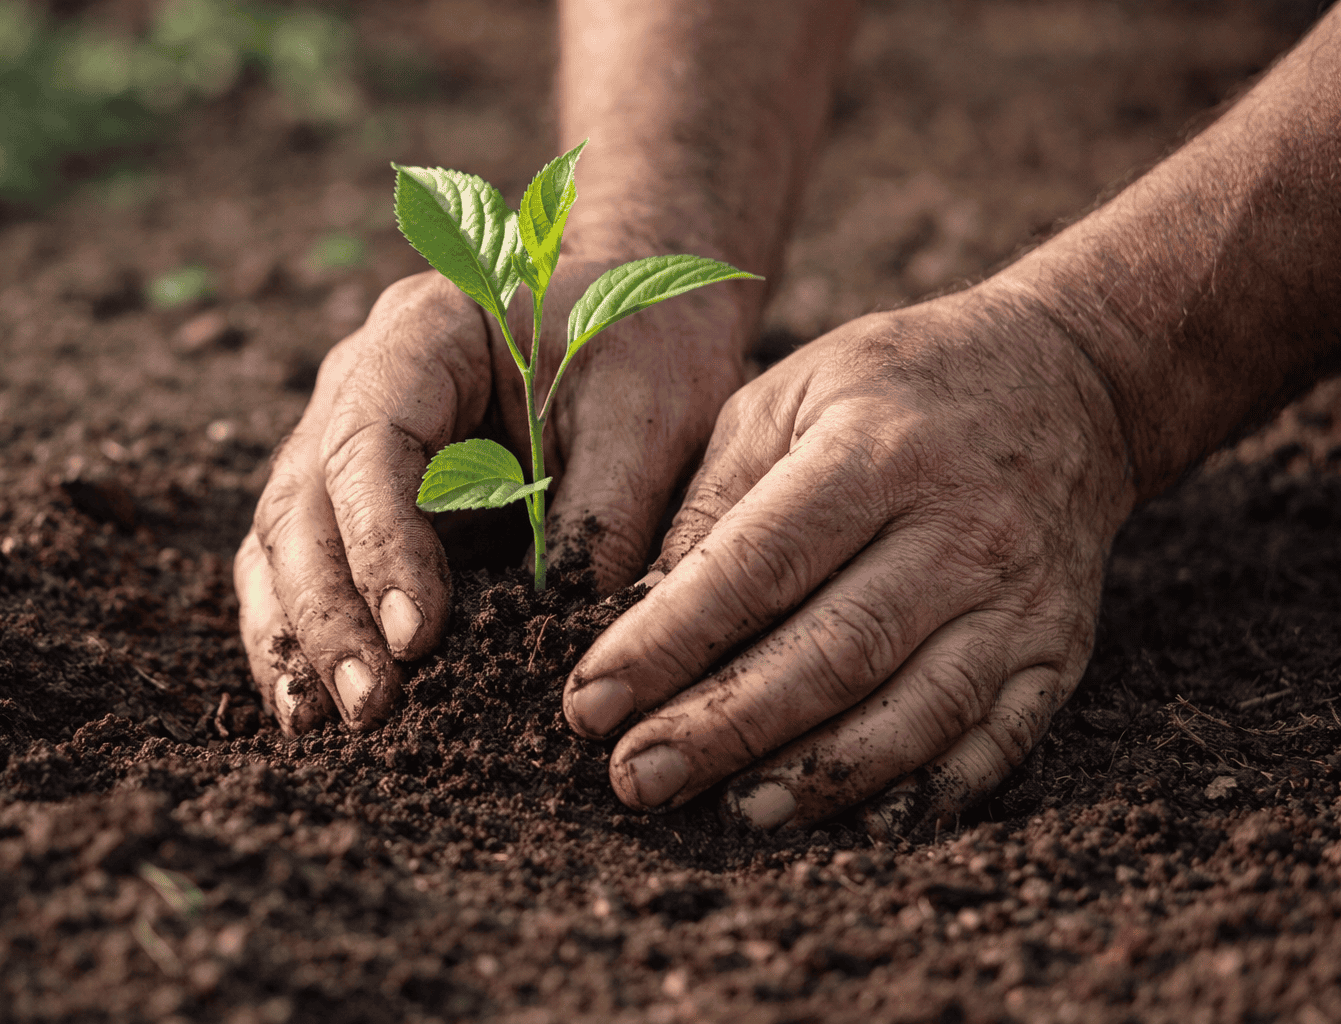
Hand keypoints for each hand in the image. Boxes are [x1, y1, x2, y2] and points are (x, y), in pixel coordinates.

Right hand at [235, 264, 753, 733]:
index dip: (381, 543)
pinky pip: (308, 572)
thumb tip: (566, 648)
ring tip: (319, 726)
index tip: (417, 636)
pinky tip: (318, 710)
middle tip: (369, 707)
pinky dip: (307, 638)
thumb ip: (606, 516)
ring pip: (282, 545)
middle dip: (328, 613)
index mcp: (422, 336)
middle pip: (302, 503)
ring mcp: (347, 447)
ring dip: (299, 637)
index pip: (369, 443)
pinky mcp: (363, 505)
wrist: (639, 306)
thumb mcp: (648, 414)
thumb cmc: (647, 342)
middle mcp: (358, 387)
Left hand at [562, 281, 1134, 833]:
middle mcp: (956, 529)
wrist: (1069, 382)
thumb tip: (637, 615)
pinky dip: (930, 793)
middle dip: (724, 728)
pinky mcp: (1056, 648)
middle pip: (832, 651)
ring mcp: (1017, 598)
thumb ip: (713, 502)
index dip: (669, 641)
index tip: (591, 703)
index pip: (756, 564)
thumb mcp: (786, 398)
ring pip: (916, 709)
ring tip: (734, 813)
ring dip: (820, 775)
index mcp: (873, 453)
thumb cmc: (895, 388)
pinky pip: (998, 739)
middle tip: (637, 777)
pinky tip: (860, 824)